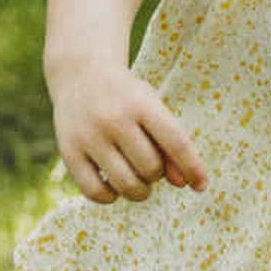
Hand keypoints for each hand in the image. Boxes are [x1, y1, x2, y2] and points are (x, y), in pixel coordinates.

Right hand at [48, 59, 209, 202]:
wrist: (80, 74)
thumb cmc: (126, 96)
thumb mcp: (152, 108)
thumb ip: (170, 144)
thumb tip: (184, 184)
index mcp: (141, 103)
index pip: (176, 142)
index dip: (193, 168)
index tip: (201, 186)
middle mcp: (113, 118)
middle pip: (151, 168)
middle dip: (156, 174)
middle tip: (149, 165)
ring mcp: (89, 135)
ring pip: (126, 184)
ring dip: (139, 191)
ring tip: (137, 181)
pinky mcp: (68, 151)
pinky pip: (95, 192)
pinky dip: (110, 197)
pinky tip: (113, 184)